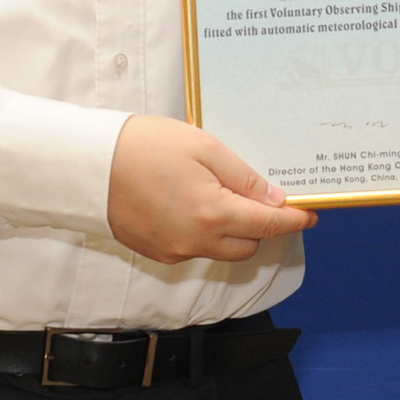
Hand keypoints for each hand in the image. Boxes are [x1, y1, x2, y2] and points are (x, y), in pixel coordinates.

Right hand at [107, 114, 316, 264]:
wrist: (88, 164)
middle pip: (248, 245)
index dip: (294, 221)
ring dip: (232, 232)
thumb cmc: (144, 146)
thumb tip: (275, 199)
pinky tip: (192, 205)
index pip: (268, 225)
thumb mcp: (204, 148)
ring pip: (221, 251)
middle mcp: (196, 242)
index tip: (310, 214)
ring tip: (222, 196)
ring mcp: (174, 251)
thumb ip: (244, 177)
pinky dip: (204, 234)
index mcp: (213, 214)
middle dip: (261, 226)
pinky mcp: (156, 253)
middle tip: (261, 197)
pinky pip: (194, 250)